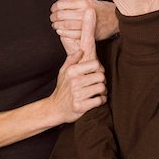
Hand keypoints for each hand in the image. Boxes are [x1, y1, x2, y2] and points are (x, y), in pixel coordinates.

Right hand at [49, 8, 105, 123]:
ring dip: (102, 92)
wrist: (55, 109)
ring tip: (97, 92)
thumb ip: (72, 60)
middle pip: (101, 77)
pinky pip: (100, 100)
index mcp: (71, 71)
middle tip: (98, 85)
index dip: (98, 69)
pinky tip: (96, 100)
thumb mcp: (63, 72)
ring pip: (102, 88)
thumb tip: (81, 50)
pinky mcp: (81, 106)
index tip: (95, 74)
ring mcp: (77, 94)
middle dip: (102, 81)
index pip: (95, 64)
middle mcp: (74, 82)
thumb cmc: (62, 89)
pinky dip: (101, 101)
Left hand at [50, 0, 117, 54]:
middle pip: (61, 14)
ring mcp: (87, 23)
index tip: (53, 9)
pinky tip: (60, 32)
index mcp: (84, 2)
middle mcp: (85, 11)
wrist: (118, 19)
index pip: (61, 4)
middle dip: (54, 17)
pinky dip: (64, 33)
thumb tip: (63, 2)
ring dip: (57, 25)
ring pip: (66, 25)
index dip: (54, 7)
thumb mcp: (92, 0)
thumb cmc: (104, 9)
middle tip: (52, 18)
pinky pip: (72, 34)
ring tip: (55, 25)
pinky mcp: (89, 33)